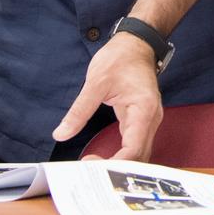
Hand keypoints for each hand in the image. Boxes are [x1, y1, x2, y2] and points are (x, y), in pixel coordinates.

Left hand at [53, 33, 163, 160]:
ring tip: (93, 167)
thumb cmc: (120, 58)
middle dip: (116, 169)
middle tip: (88, 171)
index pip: (133, 150)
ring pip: (139, 154)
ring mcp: (148, 121)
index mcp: (144, 110)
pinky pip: (135, 145)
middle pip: (139, 158)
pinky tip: (103, 159)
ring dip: (119, 165)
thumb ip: (79, 111)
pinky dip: (121, 156)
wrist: (136, 43)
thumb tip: (61, 133)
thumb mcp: (95, 82)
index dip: (113, 164)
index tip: (90, 165)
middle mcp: (151, 119)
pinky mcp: (141, 120)